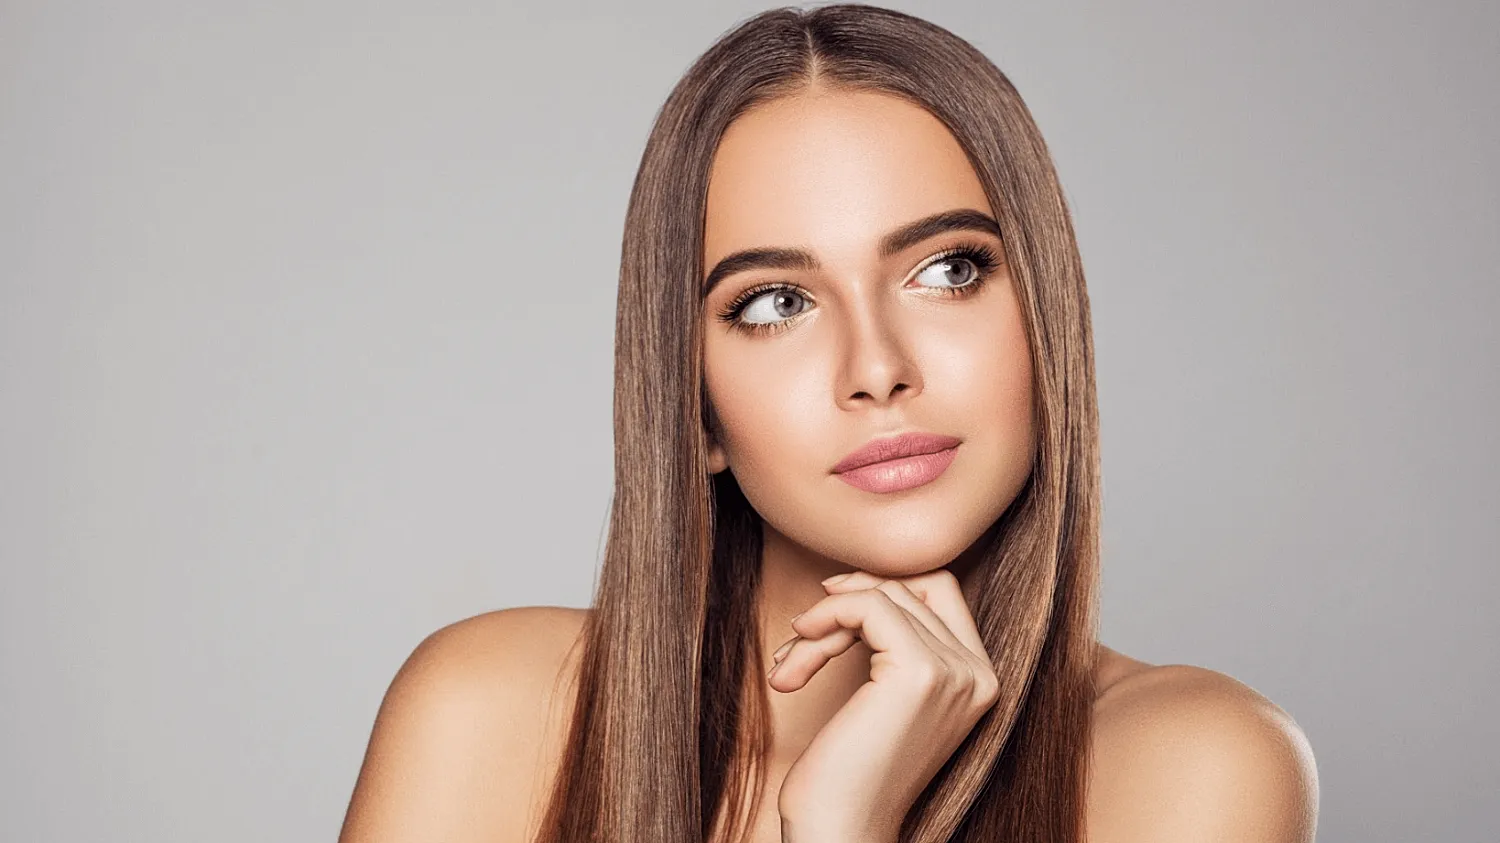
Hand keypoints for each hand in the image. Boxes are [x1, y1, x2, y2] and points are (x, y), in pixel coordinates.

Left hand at [768, 568, 999, 842]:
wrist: (841, 832)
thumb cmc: (848, 775)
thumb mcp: (880, 698)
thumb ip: (890, 645)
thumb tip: (854, 582)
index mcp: (979, 679)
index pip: (939, 590)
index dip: (881, 585)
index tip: (828, 604)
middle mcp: (978, 673)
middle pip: (912, 585)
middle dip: (848, 600)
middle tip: (802, 633)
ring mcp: (955, 672)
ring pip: (883, 595)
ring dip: (822, 622)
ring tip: (789, 664)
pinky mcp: (920, 673)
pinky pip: (868, 606)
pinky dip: (824, 618)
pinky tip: (793, 658)